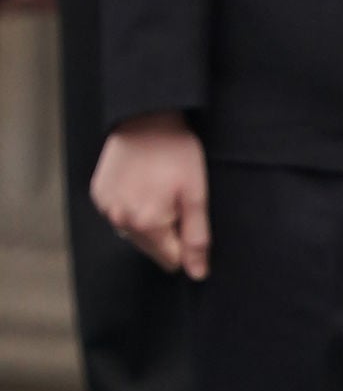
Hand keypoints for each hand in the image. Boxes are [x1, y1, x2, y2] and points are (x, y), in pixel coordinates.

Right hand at [90, 113, 210, 276]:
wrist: (146, 117)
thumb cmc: (175, 152)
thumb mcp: (195, 196)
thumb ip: (196, 239)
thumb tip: (197, 274)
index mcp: (147, 225)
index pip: (172, 260)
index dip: (185, 241)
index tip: (186, 214)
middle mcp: (120, 220)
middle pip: (152, 249)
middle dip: (166, 231)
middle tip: (171, 197)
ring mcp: (106, 207)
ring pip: (135, 233)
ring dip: (148, 220)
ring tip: (155, 189)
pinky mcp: (98, 194)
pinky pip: (119, 215)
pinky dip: (131, 206)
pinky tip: (140, 184)